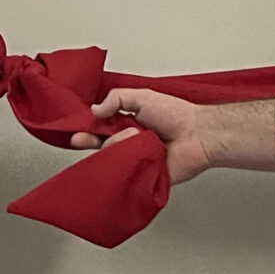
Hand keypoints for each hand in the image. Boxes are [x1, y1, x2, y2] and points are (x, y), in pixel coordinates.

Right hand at [71, 88, 218, 185]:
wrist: (198, 135)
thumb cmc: (177, 115)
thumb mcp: (143, 96)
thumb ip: (116, 99)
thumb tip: (94, 110)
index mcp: (128, 122)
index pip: (100, 127)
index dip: (87, 127)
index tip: (76, 128)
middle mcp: (129, 141)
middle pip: (100, 144)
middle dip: (89, 140)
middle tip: (81, 139)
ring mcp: (135, 159)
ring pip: (111, 157)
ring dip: (118, 145)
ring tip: (135, 136)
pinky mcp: (141, 176)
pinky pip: (124, 174)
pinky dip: (125, 165)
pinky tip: (133, 156)